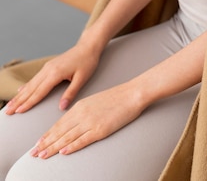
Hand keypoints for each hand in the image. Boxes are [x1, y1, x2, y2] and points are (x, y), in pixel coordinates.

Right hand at [5, 40, 100, 114]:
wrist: (88, 46)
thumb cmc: (87, 61)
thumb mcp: (82, 78)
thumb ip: (71, 93)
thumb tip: (62, 107)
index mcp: (55, 73)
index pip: (39, 92)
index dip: (28, 103)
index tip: (19, 112)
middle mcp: (48, 69)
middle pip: (31, 88)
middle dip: (19, 101)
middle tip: (8, 111)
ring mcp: (47, 67)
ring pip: (31, 83)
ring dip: (20, 94)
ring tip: (11, 104)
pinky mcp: (49, 66)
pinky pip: (35, 78)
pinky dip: (26, 86)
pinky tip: (21, 90)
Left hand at [30, 81, 144, 157]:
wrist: (131, 94)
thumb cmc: (115, 98)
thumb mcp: (93, 102)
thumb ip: (81, 112)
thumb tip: (70, 124)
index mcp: (80, 106)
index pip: (59, 123)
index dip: (47, 135)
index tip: (37, 143)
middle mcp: (82, 114)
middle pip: (60, 131)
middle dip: (45, 143)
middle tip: (34, 153)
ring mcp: (91, 122)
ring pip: (68, 137)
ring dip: (54, 147)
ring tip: (43, 155)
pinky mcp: (100, 129)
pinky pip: (83, 140)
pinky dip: (72, 147)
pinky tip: (64, 152)